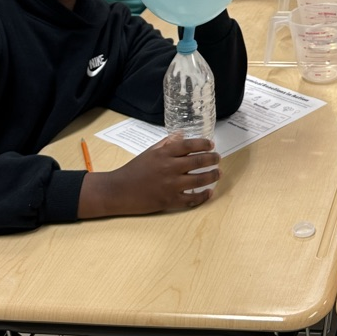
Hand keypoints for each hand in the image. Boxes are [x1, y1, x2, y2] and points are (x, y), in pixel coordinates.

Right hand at [78, 135, 219, 218]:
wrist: (119, 191)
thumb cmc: (134, 169)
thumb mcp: (150, 151)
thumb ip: (166, 143)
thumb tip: (181, 134)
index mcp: (164, 153)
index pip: (190, 145)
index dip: (203, 143)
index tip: (211, 144)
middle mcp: (170, 168)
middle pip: (198, 161)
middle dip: (212, 159)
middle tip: (218, 158)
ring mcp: (170, 186)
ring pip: (199, 180)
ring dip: (212, 176)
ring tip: (218, 173)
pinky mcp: (169, 201)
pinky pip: (191, 199)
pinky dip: (202, 196)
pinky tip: (209, 193)